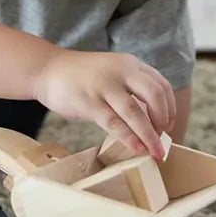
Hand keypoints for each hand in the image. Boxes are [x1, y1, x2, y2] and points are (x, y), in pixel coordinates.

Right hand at [34, 50, 174, 159]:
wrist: (46, 69)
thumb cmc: (79, 76)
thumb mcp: (110, 72)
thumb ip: (129, 88)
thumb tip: (150, 120)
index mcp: (128, 64)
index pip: (161, 85)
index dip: (169, 108)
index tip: (168, 125)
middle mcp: (120, 71)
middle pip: (155, 96)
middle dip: (164, 121)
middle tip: (162, 139)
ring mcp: (104, 86)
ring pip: (136, 113)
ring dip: (150, 136)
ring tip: (156, 153)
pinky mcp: (89, 101)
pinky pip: (115, 123)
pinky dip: (129, 138)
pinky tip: (137, 148)